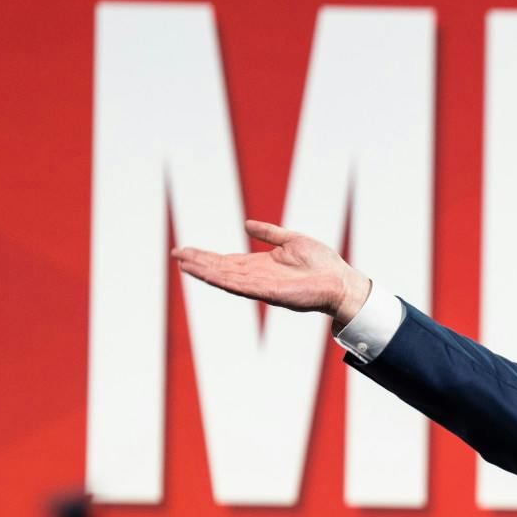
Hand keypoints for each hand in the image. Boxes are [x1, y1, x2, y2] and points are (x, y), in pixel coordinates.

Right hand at [173, 221, 372, 327]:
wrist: (341, 281)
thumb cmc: (322, 263)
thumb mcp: (292, 240)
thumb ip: (269, 233)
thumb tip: (246, 224)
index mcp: (261, 265)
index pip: (227, 260)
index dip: (206, 256)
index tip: (185, 251)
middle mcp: (257, 276)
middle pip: (221, 268)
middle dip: (199, 262)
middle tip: (176, 254)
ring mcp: (261, 285)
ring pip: (226, 278)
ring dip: (205, 271)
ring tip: (184, 264)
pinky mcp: (269, 293)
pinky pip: (242, 286)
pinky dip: (223, 281)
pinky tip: (208, 275)